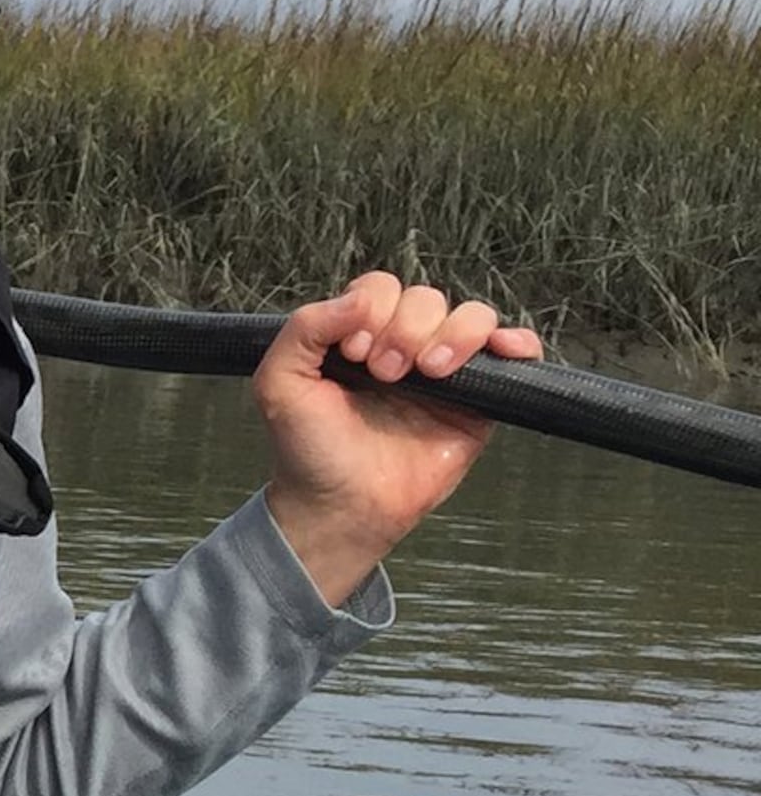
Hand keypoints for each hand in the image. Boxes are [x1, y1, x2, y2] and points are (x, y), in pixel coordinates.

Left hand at [254, 272, 542, 603]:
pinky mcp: (478, 401)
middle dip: (407, 329)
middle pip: (427, 299)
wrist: (342, 506)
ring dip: (454, 334)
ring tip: (428, 372)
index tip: (354, 354)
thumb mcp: (280, 383)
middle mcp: (402, 345)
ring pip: (471, 317)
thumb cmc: (308, 449)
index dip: (372, 310)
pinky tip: (504, 350)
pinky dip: (516, 342)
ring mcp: (443, 371)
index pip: (380, 289)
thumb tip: (359, 297)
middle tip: (385, 373)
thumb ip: (305, 329)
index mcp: (357, 334)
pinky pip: (512, 355)